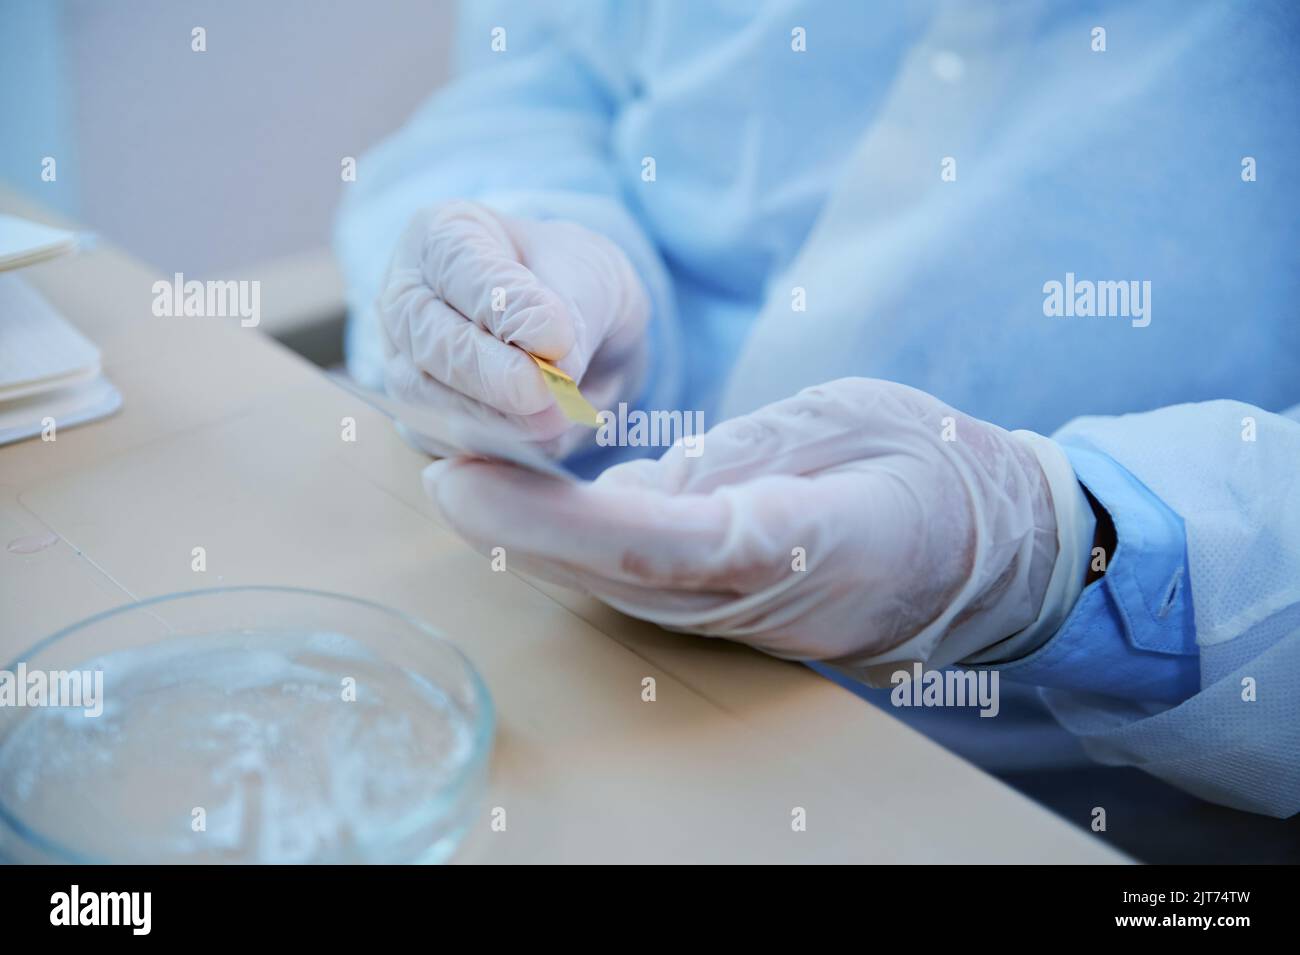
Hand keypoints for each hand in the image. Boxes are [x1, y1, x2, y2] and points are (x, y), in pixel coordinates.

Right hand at [379, 200, 650, 457]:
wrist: (575, 338)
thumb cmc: (575, 286)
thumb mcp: (591, 275)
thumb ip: (572, 311)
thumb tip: (553, 365)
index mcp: (442, 237)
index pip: (458, 266)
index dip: (505, 304)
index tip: (557, 337)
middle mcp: (406, 298)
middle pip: (429, 337)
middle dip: (489, 372)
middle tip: (545, 392)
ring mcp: (403, 362)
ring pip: (427, 396)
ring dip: (494, 417)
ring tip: (557, 418)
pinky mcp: (420, 421)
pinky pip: (444, 441)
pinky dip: (493, 446)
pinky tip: (539, 441)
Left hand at [422, 378, 1084, 671]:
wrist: (991, 556)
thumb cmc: (933, 475)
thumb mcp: (844, 428)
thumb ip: (741, 459)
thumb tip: (643, 491)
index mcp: (798, 541)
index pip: (659, 539)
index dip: (556, 519)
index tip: (467, 482)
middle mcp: (757, 597)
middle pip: (616, 572)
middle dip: (520, 527)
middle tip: (436, 469)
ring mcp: (744, 614)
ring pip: (619, 586)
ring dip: (534, 541)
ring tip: (462, 480)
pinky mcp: (733, 606)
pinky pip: (644, 580)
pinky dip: (576, 548)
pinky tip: (526, 508)